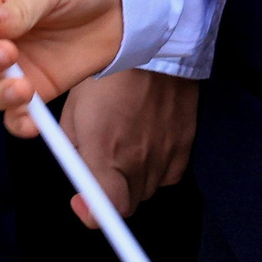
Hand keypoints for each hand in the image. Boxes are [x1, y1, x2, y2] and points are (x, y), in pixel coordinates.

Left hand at [58, 69, 196, 227]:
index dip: (91, 214)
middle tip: (103, 171)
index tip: (81, 199)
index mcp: (106, 152)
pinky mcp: (187, 140)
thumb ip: (74, 151)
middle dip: (111, 195)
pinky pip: (171, 172)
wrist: (153, 47)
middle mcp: (140, 158)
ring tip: (128, 150)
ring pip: (149, 188)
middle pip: (128, 204)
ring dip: (135, 180)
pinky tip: (151, 145)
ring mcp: (167, 150)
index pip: (107, 209)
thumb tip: (80, 175)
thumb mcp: (74, 114)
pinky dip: (159, 167)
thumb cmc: (107, 78)